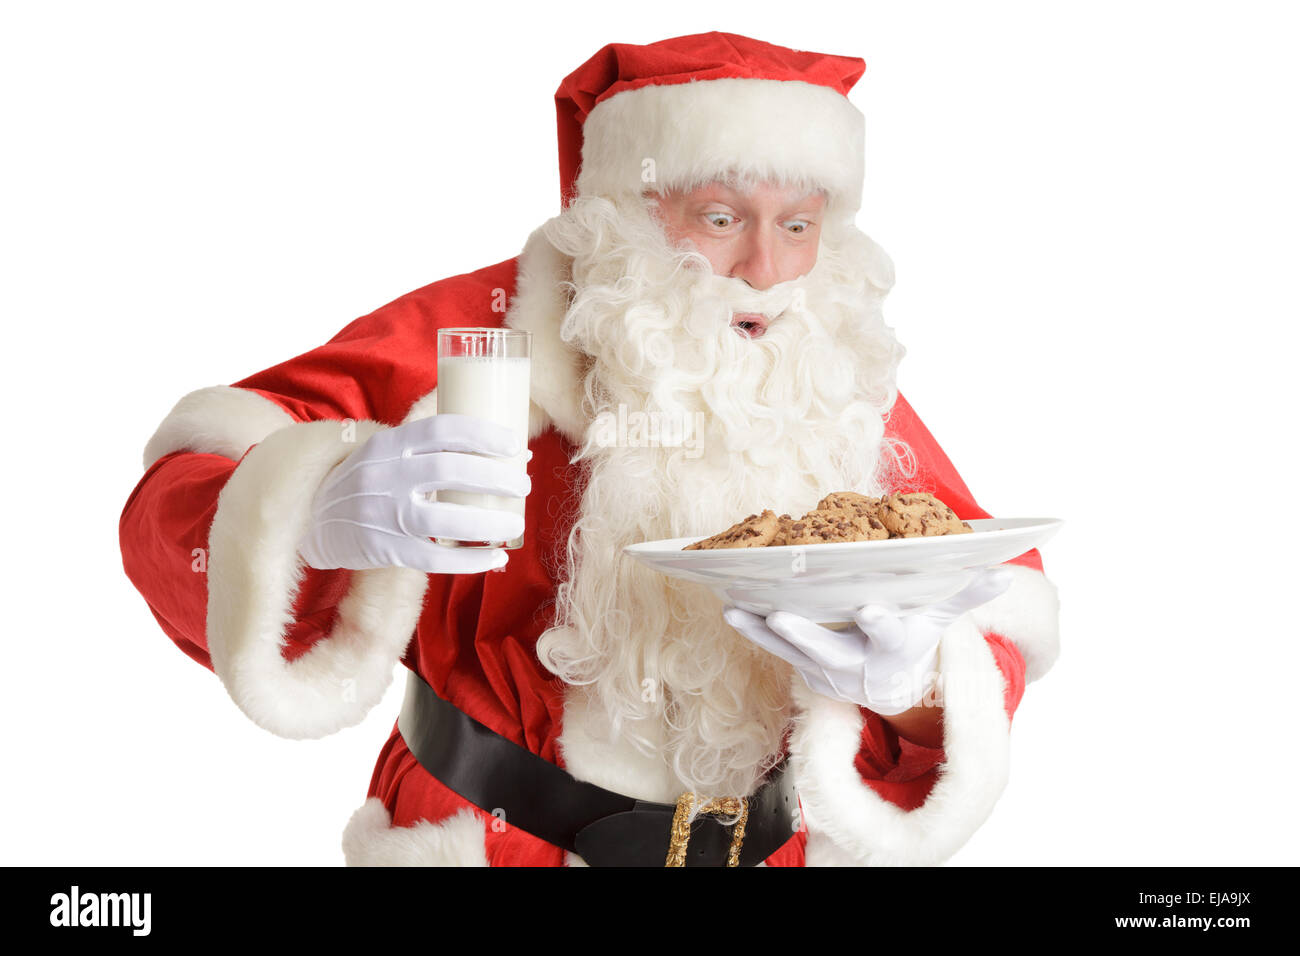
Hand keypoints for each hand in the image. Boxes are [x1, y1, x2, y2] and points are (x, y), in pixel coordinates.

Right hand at [297, 413, 530, 573]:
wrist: (311, 518)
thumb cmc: (366, 482)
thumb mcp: (387, 453)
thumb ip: (431, 450)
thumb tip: (505, 453)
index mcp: (389, 444)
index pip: (442, 429)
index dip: (484, 435)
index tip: (515, 445)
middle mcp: (385, 475)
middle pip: (449, 471)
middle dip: (496, 477)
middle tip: (524, 484)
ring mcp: (383, 514)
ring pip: (444, 520)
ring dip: (489, 522)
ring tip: (516, 522)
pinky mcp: (384, 550)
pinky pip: (435, 560)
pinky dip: (471, 560)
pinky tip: (497, 556)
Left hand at [723, 568, 1012, 714]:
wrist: (890, 685)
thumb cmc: (915, 637)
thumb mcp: (941, 617)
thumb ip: (966, 593)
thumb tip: (1004, 570)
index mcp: (893, 647)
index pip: (890, 635)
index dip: (880, 624)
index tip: (870, 610)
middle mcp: (857, 662)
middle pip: (829, 651)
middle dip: (805, 635)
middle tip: (780, 616)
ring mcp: (826, 668)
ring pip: (792, 651)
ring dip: (763, 631)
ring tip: (735, 609)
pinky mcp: (803, 668)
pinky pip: (773, 649)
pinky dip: (751, 630)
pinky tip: (729, 608)